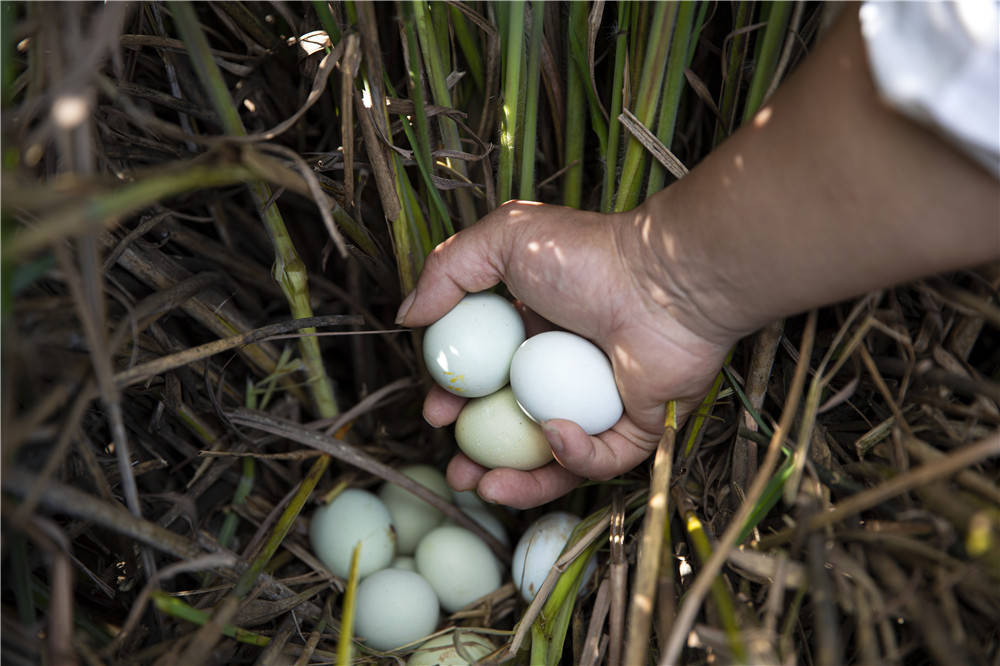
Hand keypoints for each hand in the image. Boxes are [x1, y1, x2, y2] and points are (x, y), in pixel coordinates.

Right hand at [396, 201, 738, 507]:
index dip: (458, 398)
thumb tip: (408, 316)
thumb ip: (447, 270)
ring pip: (552, 456)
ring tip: (483, 488)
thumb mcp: (502, 240)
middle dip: (479, 455)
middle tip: (456, 470)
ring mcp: (602, 402)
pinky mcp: (638, 428)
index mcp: (537, 330)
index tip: (436, 412)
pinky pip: (598, 459)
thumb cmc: (588, 257)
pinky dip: (572, 456)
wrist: (665, 281)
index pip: (488, 376)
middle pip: (515, 426)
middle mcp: (567, 369)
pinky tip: (553, 436)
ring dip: (516, 479)